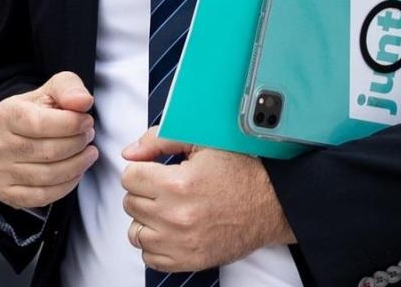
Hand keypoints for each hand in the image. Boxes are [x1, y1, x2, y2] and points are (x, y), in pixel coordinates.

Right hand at [0, 71, 99, 210]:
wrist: (17, 134)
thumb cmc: (39, 111)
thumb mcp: (53, 91)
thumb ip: (70, 89)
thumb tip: (83, 102)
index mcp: (4, 114)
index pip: (40, 124)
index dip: (71, 125)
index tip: (87, 122)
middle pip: (47, 152)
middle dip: (77, 145)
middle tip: (88, 138)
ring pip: (47, 176)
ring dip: (77, 166)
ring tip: (88, 154)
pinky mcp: (3, 191)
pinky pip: (41, 196)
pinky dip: (66, 187)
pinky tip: (76, 173)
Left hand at [119, 127, 293, 271]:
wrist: (271, 204)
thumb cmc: (239, 172)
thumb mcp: (202, 142)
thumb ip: (159, 140)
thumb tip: (129, 153)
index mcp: (177, 183)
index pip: (129, 177)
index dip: (141, 170)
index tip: (154, 172)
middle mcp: (176, 216)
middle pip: (131, 203)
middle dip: (144, 193)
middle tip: (165, 189)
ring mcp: (181, 242)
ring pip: (135, 232)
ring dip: (147, 220)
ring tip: (167, 209)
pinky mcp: (189, 260)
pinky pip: (149, 257)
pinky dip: (155, 244)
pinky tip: (171, 230)